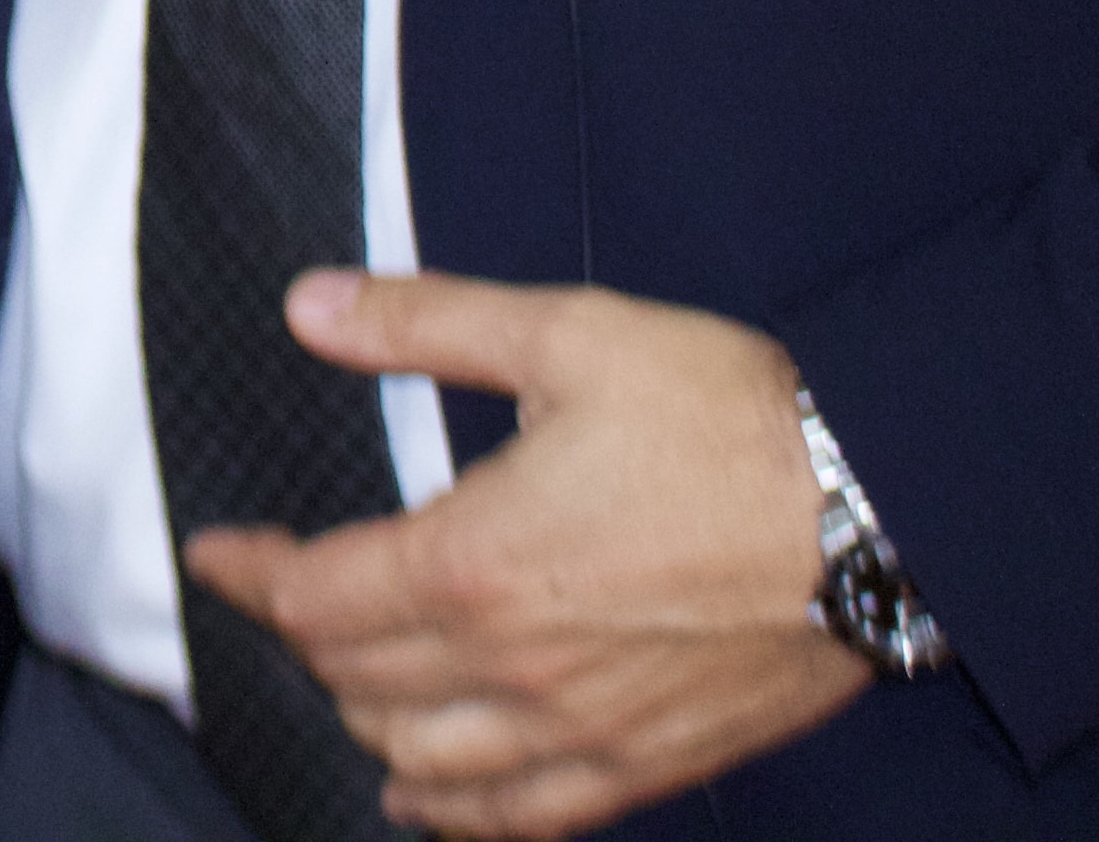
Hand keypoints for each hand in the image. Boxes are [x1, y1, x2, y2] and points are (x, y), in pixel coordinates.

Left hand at [182, 269, 866, 837]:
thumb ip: (422, 324)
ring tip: (353, 683)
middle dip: (307, 637)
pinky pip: (520, 821)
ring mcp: (578, 731)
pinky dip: (456, 815)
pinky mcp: (643, 766)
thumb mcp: (568, 336)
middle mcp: (511, 667)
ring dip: (367, 722)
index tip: (218, 554)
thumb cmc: (730, 416)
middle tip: (297, 593)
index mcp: (473, 563)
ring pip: (420, 763)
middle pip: (354, 683)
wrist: (880, 509)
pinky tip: (431, 798)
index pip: (312, 597)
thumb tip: (308, 307)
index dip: (249, 574)